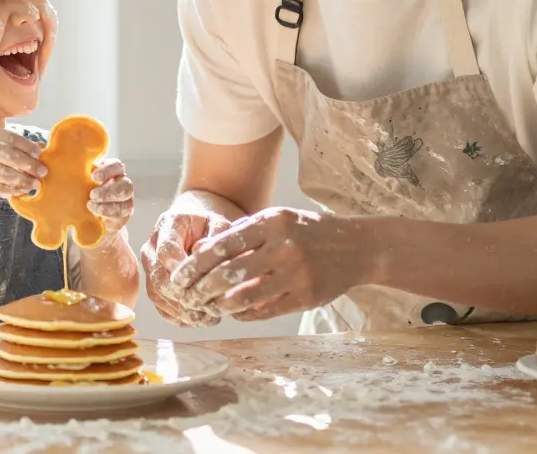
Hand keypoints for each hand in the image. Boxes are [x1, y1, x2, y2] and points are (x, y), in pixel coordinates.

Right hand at [0, 128, 46, 198]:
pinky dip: (13, 190)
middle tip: (42, 172)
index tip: (40, 154)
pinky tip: (21, 190)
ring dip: (24, 180)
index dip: (28, 146)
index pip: (12, 138)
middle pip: (11, 156)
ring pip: (7, 174)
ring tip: (34, 184)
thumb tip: (41, 146)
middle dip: (30, 165)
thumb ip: (10, 145)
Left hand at [88, 158, 132, 238]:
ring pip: (125, 204)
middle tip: (92, 195)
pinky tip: (95, 215)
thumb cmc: (84, 189)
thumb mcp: (82, 178)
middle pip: (126, 186)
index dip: (108, 171)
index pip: (118, 166)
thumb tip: (70, 166)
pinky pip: (120, 217)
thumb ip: (81, 171)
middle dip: (108, 191)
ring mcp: (125, 202)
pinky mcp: (122, 217)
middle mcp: (123, 185)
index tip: (94, 176)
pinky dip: (107, 215)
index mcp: (114, 172)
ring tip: (90, 206)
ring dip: (107, 206)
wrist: (86, 212)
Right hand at [140, 210, 233, 327]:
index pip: (166, 250)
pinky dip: (177, 316)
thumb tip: (201, 250)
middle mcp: (152, 246)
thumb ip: (216, 232)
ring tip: (207, 318)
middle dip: (183, 295)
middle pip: (159, 277)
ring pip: (157, 294)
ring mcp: (150, 267)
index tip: (202, 281)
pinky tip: (197, 320)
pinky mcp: (153, 284)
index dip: (181, 269)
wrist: (195, 225)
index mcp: (168, 225)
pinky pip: (159, 305)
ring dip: (181, 310)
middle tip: (208, 307)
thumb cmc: (209, 224)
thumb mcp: (218, 221)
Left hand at [169, 208, 374, 321]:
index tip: (180, 276)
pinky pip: (265, 311)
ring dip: (219, 305)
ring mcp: (296, 274)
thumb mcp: (276, 221)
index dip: (196, 264)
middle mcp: (283, 247)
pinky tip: (234, 313)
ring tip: (208, 307)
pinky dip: (244, 314)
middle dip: (201, 289)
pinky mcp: (306, 297)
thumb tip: (200, 250)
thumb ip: (241, 233)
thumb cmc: (307, 232)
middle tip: (187, 297)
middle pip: (229, 273)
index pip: (223, 244)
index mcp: (272, 223)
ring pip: (245, 296)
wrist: (356, 247)